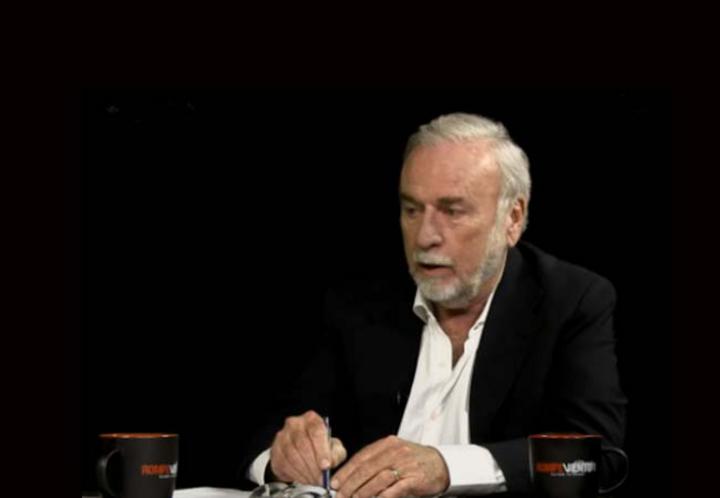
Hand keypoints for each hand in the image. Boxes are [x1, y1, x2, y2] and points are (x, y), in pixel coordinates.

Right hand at [269, 410, 347, 484]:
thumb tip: (330, 463)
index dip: (321, 450)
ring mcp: (282, 436)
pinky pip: (284, 464)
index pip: (316, 431)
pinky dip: (296, 474)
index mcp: (311, 419)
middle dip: (313, 465)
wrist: (302, 449)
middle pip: (303, 444)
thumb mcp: (334, 447)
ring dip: (304, 472)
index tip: (326, 466)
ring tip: (314, 480)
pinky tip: (304, 479)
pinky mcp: (275, 450)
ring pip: (292, 456)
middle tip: (321, 479)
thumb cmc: (320, 446)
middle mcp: (295, 424)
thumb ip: (336, 453)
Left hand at [331, 436, 449, 497]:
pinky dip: (380, 497)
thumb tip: (351, 477)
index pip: (361, 457)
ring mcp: (404, 465)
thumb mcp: (393, 453)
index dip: (346, 471)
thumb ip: (375, 461)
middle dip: (350, 485)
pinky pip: (392, 490)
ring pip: (377, 480)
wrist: (441, 464)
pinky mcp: (413, 480)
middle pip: (366, 469)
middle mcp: (394, 452)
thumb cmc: (414, 461)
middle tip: (340, 495)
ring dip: (362, 493)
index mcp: (387, 444)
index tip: (335, 483)